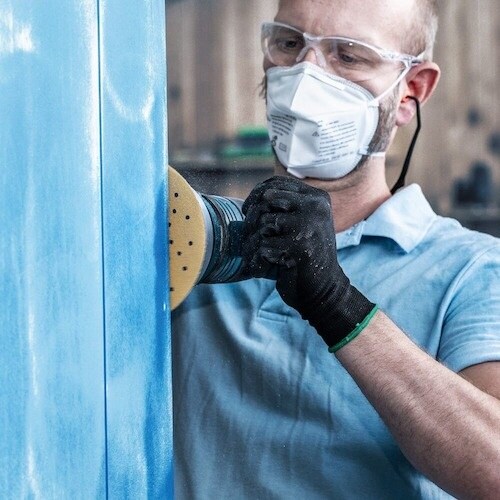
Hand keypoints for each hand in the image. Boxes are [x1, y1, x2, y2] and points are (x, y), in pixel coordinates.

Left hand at [241, 176, 374, 348]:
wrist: (323, 290)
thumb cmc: (304, 257)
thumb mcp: (300, 224)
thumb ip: (283, 208)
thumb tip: (251, 201)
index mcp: (316, 198)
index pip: (276, 183)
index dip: (256, 195)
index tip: (248, 210)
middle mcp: (315, 207)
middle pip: (265, 200)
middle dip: (252, 219)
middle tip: (253, 236)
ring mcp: (309, 225)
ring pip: (262, 223)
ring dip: (254, 243)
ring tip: (264, 254)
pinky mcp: (300, 246)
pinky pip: (262, 246)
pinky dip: (260, 259)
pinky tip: (271, 266)